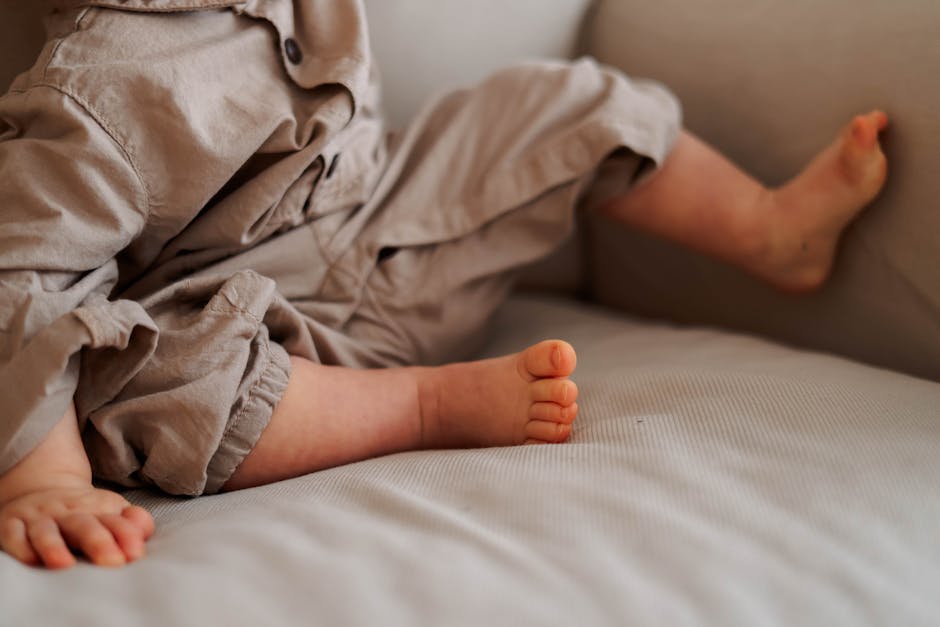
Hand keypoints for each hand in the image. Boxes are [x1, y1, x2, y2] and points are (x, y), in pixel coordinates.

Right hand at [0, 479, 154, 568]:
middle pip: (84, 525)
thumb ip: (132, 524)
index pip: (115, 521)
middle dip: (99, 542)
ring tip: (65, 565)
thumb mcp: (111, 510)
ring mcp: (39, 518)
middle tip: (114, 563)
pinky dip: (21, 548)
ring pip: (46, 531)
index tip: (136, 553)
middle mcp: (68, 512)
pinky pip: (14, 536)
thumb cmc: (84, 511)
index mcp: (97, 508)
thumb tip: (143, 536)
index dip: (126, 535)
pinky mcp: (12, 526)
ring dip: (55, 547)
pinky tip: (32, 561)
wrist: (41, 486)